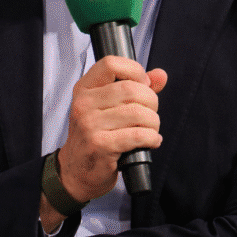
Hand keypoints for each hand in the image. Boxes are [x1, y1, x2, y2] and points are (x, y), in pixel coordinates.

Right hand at [58, 56, 167, 203]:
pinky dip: (152, 138)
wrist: (76, 172)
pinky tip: (151, 141)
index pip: (111, 64)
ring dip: (154, 123)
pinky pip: (138, 135)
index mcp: (84, 89)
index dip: (135, 71)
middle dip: (151, 102)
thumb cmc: (95, 137)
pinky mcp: (100, 145)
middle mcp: (84, 104)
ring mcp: (90, 125)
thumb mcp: (108, 108)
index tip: (144, 85)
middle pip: (131, 89)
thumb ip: (136, 88)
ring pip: (139, 113)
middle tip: (150, 114)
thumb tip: (160, 75)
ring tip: (151, 130)